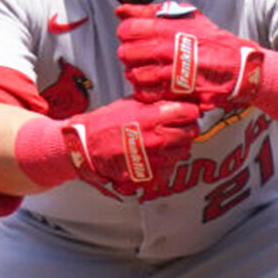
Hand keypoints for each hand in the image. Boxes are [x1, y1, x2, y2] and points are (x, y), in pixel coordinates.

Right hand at [62, 97, 199, 194]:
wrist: (86, 147)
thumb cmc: (105, 124)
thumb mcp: (131, 104)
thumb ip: (156, 104)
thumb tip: (176, 101)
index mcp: (150, 118)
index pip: (188, 112)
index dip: (189, 110)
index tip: (187, 111)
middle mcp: (154, 139)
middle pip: (191, 132)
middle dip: (187, 127)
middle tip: (180, 125)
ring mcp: (153, 160)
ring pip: (183, 151)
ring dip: (178, 145)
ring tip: (165, 141)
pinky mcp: (148, 176)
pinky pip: (170, 168)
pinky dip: (167, 162)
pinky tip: (157, 155)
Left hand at [116, 3, 263, 109]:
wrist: (235, 67)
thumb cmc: (208, 39)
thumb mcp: (184, 16)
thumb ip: (150, 12)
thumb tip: (120, 11)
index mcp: (166, 29)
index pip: (127, 29)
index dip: (127, 32)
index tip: (134, 35)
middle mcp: (165, 50)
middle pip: (126, 53)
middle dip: (130, 52)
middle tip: (139, 53)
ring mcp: (168, 74)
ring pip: (132, 74)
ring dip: (136, 71)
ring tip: (148, 68)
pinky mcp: (172, 93)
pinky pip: (144, 92)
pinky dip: (144, 89)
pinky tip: (154, 82)